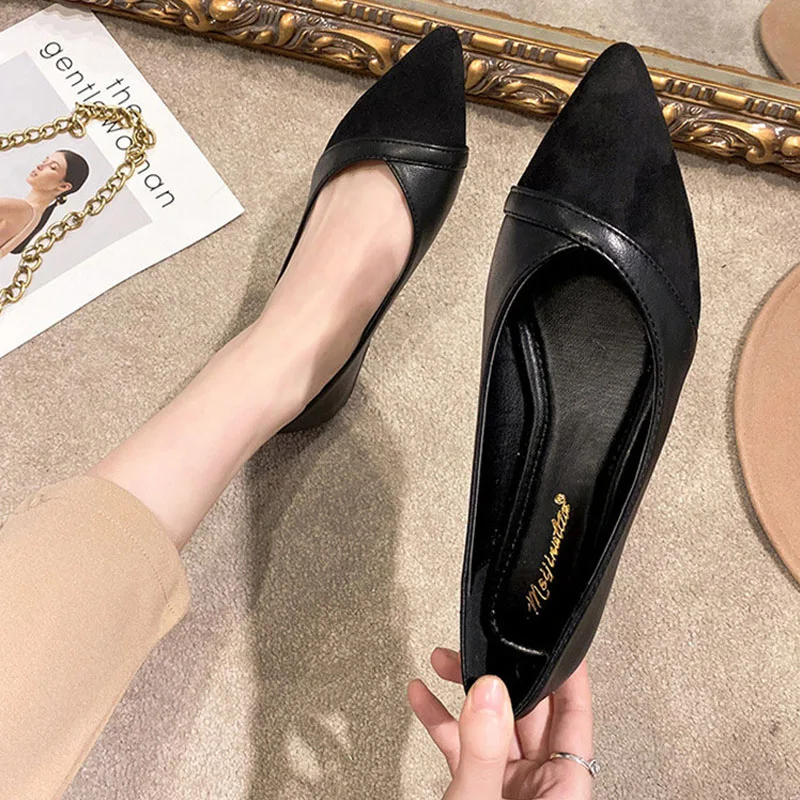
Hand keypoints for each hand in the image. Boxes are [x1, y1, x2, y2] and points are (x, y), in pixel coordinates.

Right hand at [408, 648, 593, 799]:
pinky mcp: (476, 792)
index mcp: (561, 790)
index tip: (556, 642)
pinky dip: (442, 721)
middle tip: (480, 648)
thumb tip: (489, 692)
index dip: (568, 675)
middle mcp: (537, 787)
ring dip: (465, 692)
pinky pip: (463, 747)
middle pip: (528, 713)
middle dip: (501, 675)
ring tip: (443, 662)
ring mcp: (506, 789)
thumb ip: (484, 749)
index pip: (574, 718)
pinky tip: (424, 697)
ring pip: (491, 725)